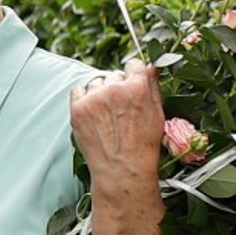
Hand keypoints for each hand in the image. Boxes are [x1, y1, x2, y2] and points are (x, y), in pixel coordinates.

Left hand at [70, 62, 166, 189]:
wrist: (122, 169)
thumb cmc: (143, 146)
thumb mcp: (158, 114)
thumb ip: (153, 86)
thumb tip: (151, 67)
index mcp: (137, 88)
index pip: (134, 64)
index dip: (134, 75)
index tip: (132, 83)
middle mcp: (114, 89)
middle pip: (114, 75)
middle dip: (118, 88)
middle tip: (120, 109)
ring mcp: (94, 98)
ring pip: (97, 83)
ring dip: (101, 93)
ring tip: (107, 116)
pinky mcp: (78, 108)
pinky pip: (78, 91)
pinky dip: (84, 98)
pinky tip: (93, 114)